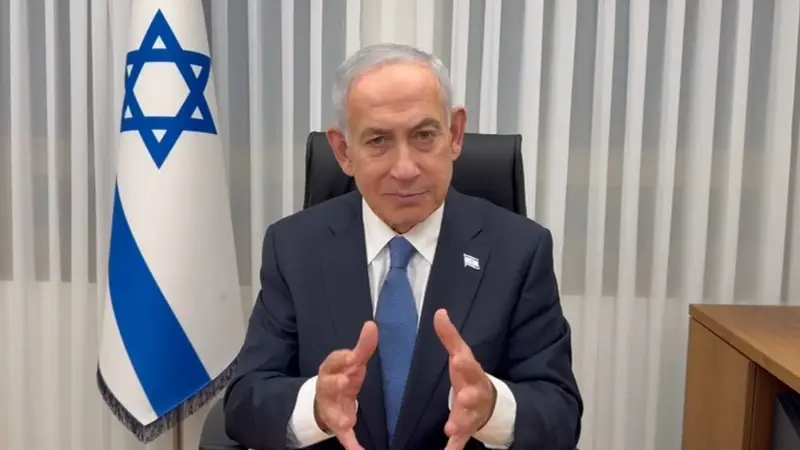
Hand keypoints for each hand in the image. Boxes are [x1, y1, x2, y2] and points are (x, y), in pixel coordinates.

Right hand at [314, 321, 377, 449]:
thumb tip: (372, 324)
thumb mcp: (352, 361)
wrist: (324, 402)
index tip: (352, 355)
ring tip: (347, 421)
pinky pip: (342, 435)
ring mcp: (330, 407)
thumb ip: (363, 346)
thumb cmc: (342, 376)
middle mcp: (327, 387)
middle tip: (345, 382)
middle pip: (328, 384)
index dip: (342, 358)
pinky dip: (349, 442)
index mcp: (332, 369)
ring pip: (332, 412)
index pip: (334, 361)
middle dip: (335, 383)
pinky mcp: (336, 424)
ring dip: (339, 416)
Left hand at [434, 309, 496, 449]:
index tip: (457, 358)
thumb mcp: (462, 355)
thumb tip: (439, 312)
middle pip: (472, 395)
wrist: (490, 403)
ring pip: (467, 419)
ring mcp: (472, 413)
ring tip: (451, 429)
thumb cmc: (469, 375)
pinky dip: (454, 447)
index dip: (463, 362)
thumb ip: (449, 336)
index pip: (468, 365)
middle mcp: (475, 394)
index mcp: (472, 373)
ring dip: (459, 423)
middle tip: (462, 398)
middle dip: (468, 397)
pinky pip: (461, 441)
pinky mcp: (467, 429)